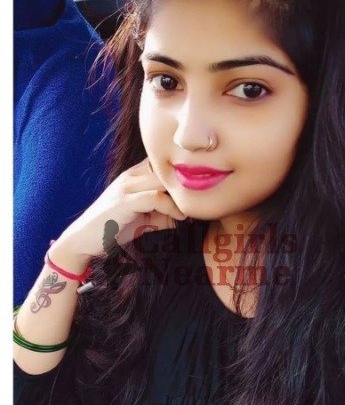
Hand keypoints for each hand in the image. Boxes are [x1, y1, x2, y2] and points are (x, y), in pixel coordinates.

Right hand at [53, 158, 186, 261]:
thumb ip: (162, 214)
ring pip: (163, 179)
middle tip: (202, 198)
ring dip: (181, 194)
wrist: (82, 241)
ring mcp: (126, 187)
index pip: (164, 163)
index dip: (182, 174)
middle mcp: (130, 176)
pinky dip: (171, 206)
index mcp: (134, 176)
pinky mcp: (124, 201)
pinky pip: (155, 197)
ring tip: (193, 208)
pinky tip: (179, 217)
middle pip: (167, 167)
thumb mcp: (143, 220)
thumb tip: (184, 215)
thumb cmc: (112, 229)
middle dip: (186, 181)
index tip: (198, 191)